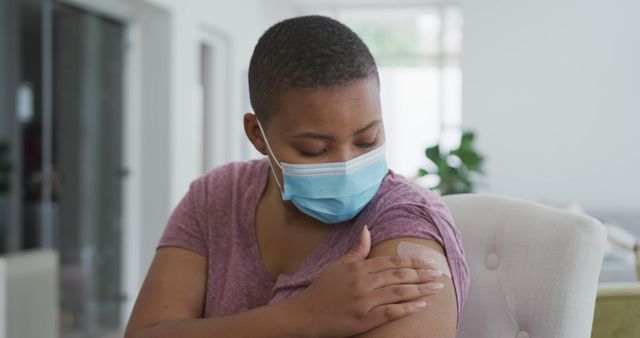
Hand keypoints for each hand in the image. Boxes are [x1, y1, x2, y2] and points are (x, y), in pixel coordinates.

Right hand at [288, 226, 443, 337]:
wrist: (304, 316)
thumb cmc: (320, 291)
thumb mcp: (336, 266)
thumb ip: (356, 251)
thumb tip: (368, 230)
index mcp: (357, 268)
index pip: (390, 261)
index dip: (411, 261)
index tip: (427, 261)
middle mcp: (362, 283)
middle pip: (398, 275)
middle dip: (421, 273)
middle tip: (439, 273)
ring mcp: (364, 302)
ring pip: (399, 292)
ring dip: (421, 289)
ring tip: (437, 287)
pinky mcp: (364, 320)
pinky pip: (391, 312)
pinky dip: (408, 308)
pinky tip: (422, 305)